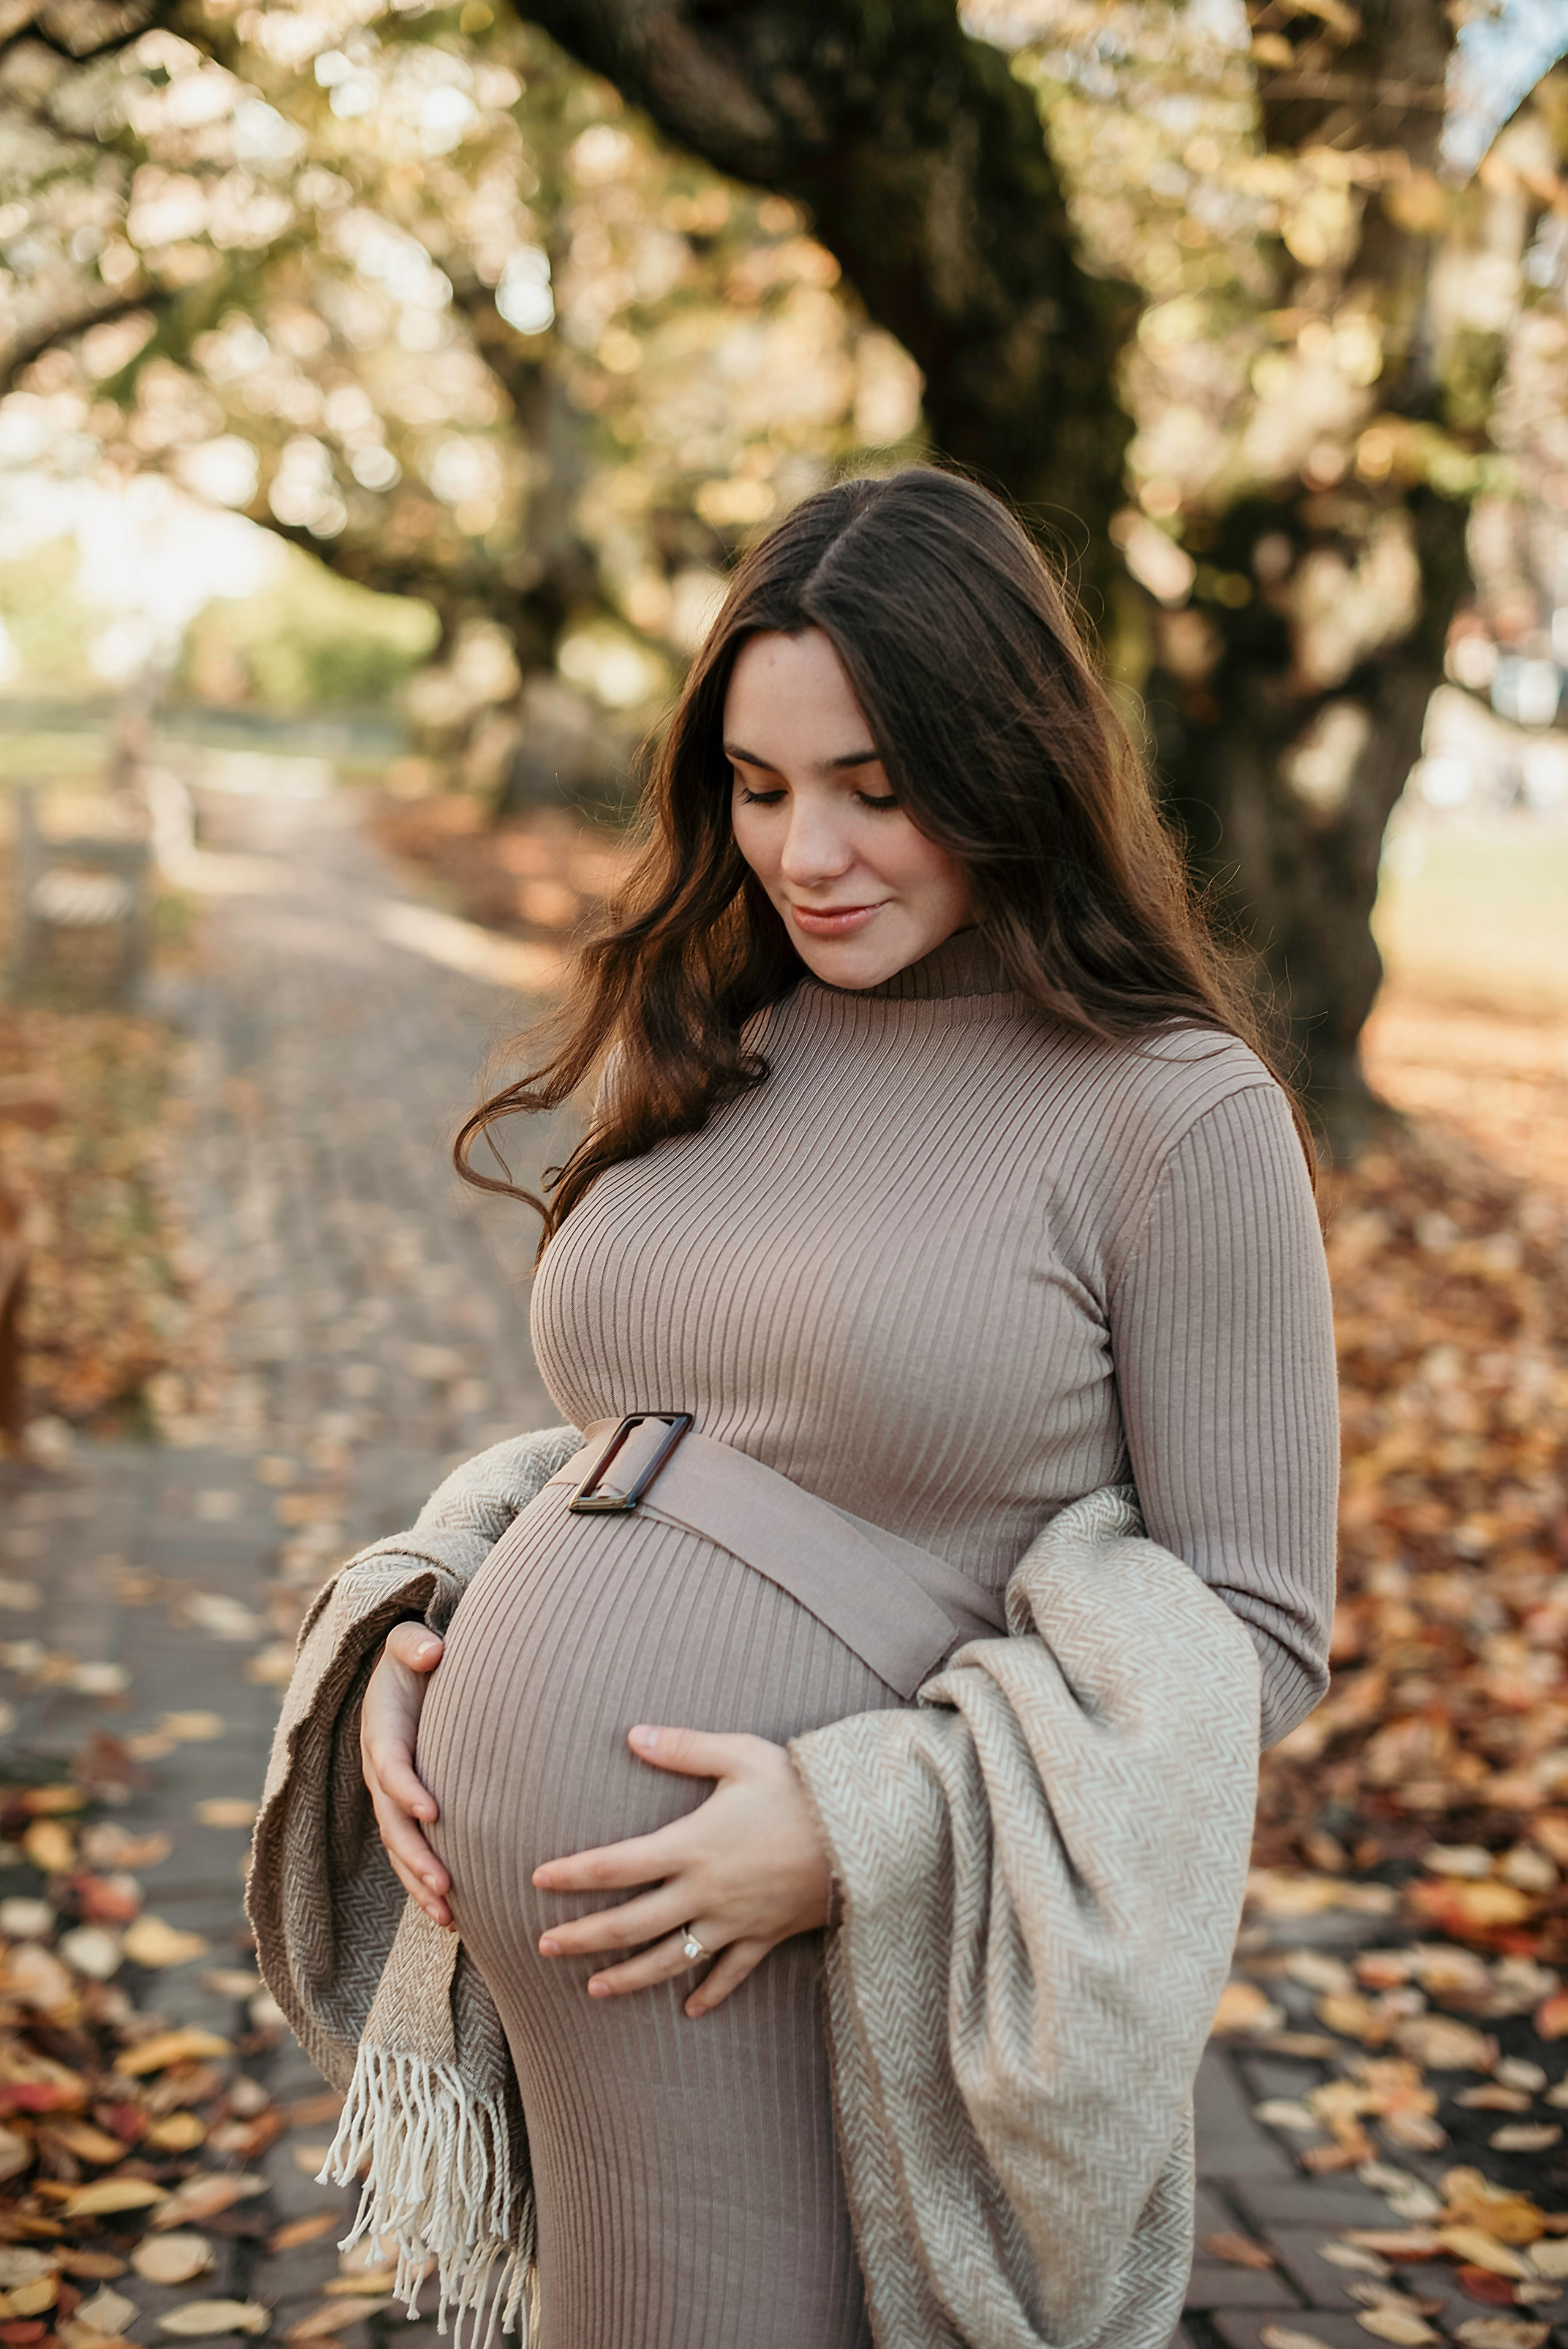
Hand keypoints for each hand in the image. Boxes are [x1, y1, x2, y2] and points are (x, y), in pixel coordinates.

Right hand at [360, 1623, 451, 1928]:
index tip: (433, 1812)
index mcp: (380, 1732)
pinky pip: (411, 1851)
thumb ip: (414, 1643)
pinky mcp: (405, 1809)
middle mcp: (379, 1770)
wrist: (406, 1670)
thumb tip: (431, 1653)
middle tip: (445, 1885)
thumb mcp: (408, 1640)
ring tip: (449, 1917)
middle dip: (415, 1856)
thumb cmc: (414, 1655)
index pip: (390, 1766)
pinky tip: (453, 1913)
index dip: (406, 1790)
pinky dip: (425, 1882)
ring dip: (420, 1883)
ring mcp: (390, 1795)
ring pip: (399, 1848)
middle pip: (391, 1822)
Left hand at [532, 1725, 832, 2016]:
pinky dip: (709, 1993)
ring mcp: (734, 1921)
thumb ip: (684, 1747)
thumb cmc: (799, 1787)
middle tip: (543, 1947)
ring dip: (629, 1978)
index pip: (616, 1865)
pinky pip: (731, 1974)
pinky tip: (689, 2010)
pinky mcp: (765, 1936)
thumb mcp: (740, 1755)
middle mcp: (705, 1891)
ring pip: (671, 1959)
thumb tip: (632, 1734)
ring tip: (593, 1990)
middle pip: (631, 1925)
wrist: (864, 1833)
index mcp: (691, 1844)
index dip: (573, 1874)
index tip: (538, 1880)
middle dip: (584, 1938)